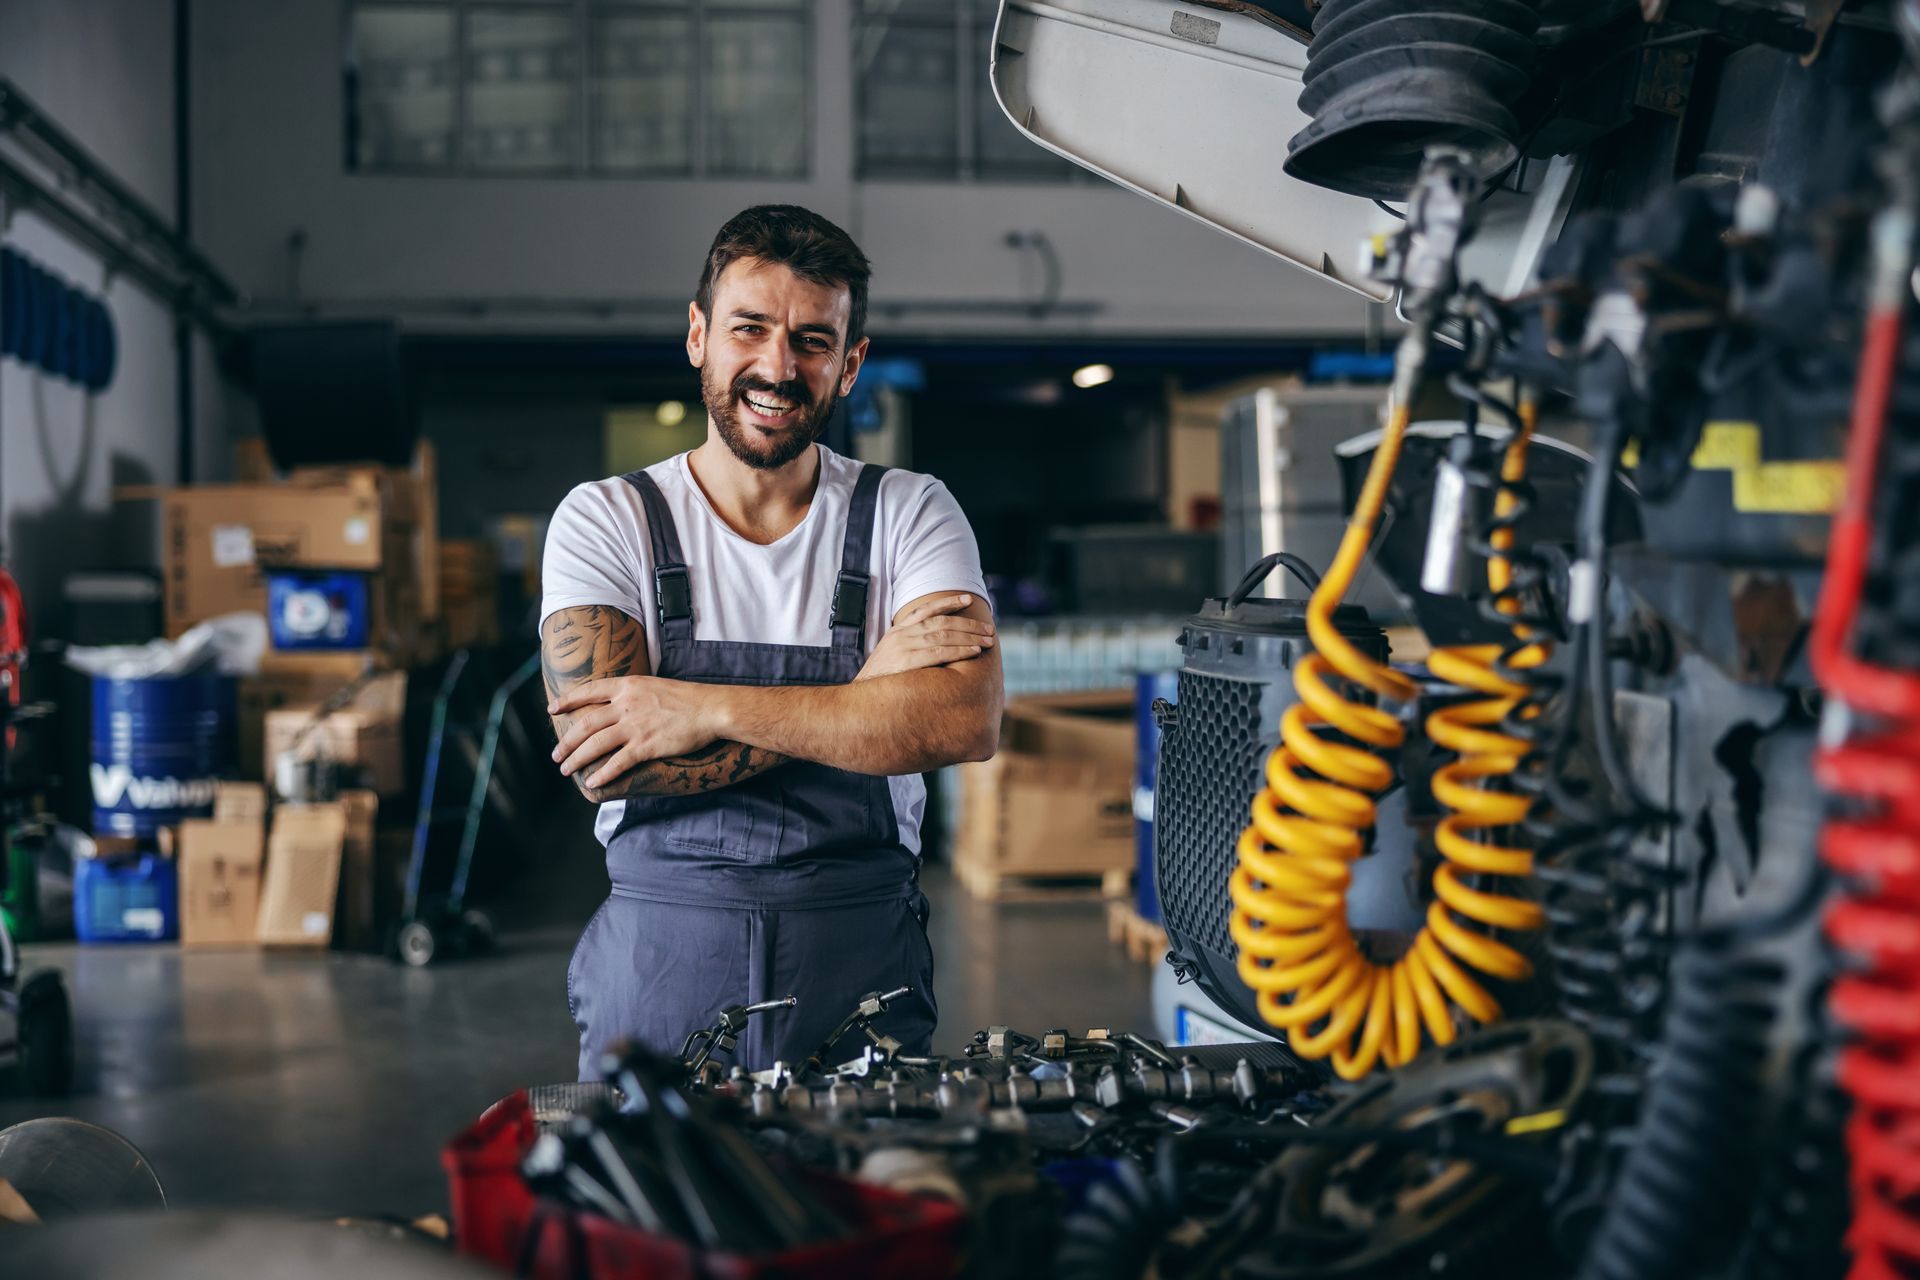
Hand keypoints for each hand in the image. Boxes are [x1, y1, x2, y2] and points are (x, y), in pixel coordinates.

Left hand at [548, 676, 721, 788]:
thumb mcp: (654, 686)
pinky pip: (617, 762)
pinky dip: (602, 774)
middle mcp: (626, 704)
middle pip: (586, 723)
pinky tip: (593, 782)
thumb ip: (632, 694)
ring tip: (566, 770)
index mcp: (628, 686)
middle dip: (566, 741)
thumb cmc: (687, 699)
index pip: (588, 691)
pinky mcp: (647, 745)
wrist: (711, 709)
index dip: (567, 701)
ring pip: (595, 744)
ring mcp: (635, 725)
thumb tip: (617, 704)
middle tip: (556, 755)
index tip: (552, 710)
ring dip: (576, 759)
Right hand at [856, 593, 995, 681]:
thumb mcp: (891, 656)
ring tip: (987, 641)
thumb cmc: (880, 680)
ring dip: (969, 637)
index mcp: (898, 631)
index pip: (926, 610)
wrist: (859, 696)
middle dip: (968, 625)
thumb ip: (910, 646)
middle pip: (941, 622)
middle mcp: (901, 634)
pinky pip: (939, 653)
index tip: (967, 600)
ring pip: (943, 635)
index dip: (948, 603)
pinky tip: (974, 652)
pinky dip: (959, 651)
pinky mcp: (907, 662)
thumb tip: (935, 646)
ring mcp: (903, 647)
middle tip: (989, 629)